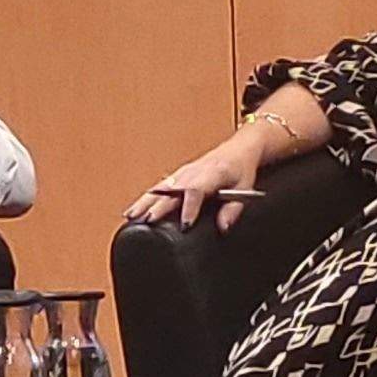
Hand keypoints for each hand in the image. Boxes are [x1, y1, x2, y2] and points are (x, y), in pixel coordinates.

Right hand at [128, 131, 267, 230]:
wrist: (238, 149)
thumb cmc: (240, 168)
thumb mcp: (244, 189)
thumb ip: (233, 209)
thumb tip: (223, 227)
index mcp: (213, 172)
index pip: (196, 189)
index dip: (189, 207)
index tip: (185, 224)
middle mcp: (194, 171)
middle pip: (172, 189)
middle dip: (159, 206)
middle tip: (147, 221)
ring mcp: (183, 172)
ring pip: (160, 187)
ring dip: (145, 201)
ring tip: (131, 216)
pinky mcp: (178, 175)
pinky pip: (158, 187)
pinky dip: (145, 198)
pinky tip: (133, 210)